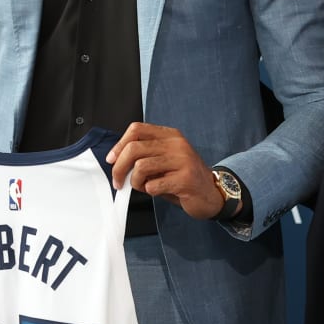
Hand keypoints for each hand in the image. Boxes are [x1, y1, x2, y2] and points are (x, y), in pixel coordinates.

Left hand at [107, 123, 226, 219]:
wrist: (211, 194)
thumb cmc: (183, 178)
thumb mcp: (165, 160)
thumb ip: (145, 156)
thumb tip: (117, 161)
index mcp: (170, 135)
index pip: (136, 129)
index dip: (119, 144)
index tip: (112, 160)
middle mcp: (177, 144)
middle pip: (134, 148)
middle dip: (119, 168)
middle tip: (118, 182)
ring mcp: (183, 161)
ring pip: (141, 167)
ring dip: (136, 182)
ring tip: (144, 187)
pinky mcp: (185, 179)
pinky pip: (153, 185)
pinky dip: (150, 190)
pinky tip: (158, 191)